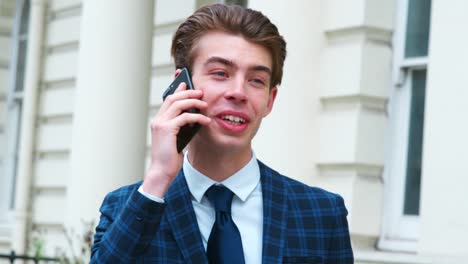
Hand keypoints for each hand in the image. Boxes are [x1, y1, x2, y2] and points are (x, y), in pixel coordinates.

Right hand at [142, 80, 210, 197]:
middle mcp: (158, 120)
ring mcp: (160, 124)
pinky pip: (185, 117)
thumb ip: (180, 127)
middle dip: (188, 93)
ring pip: (178, 104)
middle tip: (201, 92)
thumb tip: (193, 117)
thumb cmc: (170, 158)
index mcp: (158, 121)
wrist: (162, 171)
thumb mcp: (176, 138)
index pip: (168, 99)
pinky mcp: (167, 130)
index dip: (177, 89)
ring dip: (194, 102)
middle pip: (173, 98)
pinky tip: (205, 121)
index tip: (185, 82)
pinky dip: (197, 117)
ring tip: (205, 105)